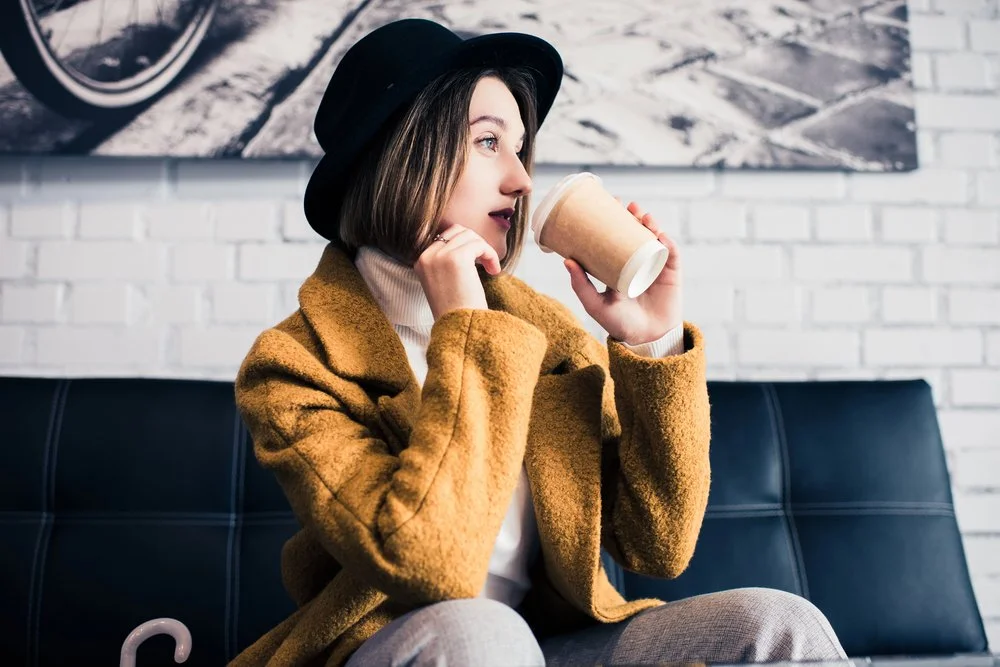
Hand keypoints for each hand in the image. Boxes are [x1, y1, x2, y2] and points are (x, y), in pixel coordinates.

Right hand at [414, 224, 501, 320]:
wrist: (461, 329)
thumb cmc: (457, 310)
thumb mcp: (443, 281)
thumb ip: (446, 259)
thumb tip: (465, 235)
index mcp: (420, 261)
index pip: (445, 236)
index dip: (466, 245)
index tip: (476, 263)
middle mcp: (426, 256)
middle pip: (458, 231)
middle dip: (476, 244)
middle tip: (486, 264)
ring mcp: (440, 257)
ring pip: (470, 236)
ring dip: (485, 250)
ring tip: (492, 269)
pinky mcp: (456, 259)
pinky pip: (479, 245)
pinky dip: (490, 255)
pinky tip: (494, 271)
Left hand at [564, 201, 681, 345]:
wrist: (645, 339)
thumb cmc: (618, 323)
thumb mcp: (595, 304)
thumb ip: (581, 285)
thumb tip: (567, 260)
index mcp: (619, 264)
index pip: (616, 236)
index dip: (615, 220)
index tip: (608, 205)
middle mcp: (638, 261)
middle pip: (637, 232)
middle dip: (633, 215)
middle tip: (626, 206)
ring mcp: (655, 265)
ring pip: (655, 238)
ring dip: (650, 223)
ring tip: (642, 215)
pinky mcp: (671, 273)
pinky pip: (671, 253)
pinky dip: (667, 242)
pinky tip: (659, 235)